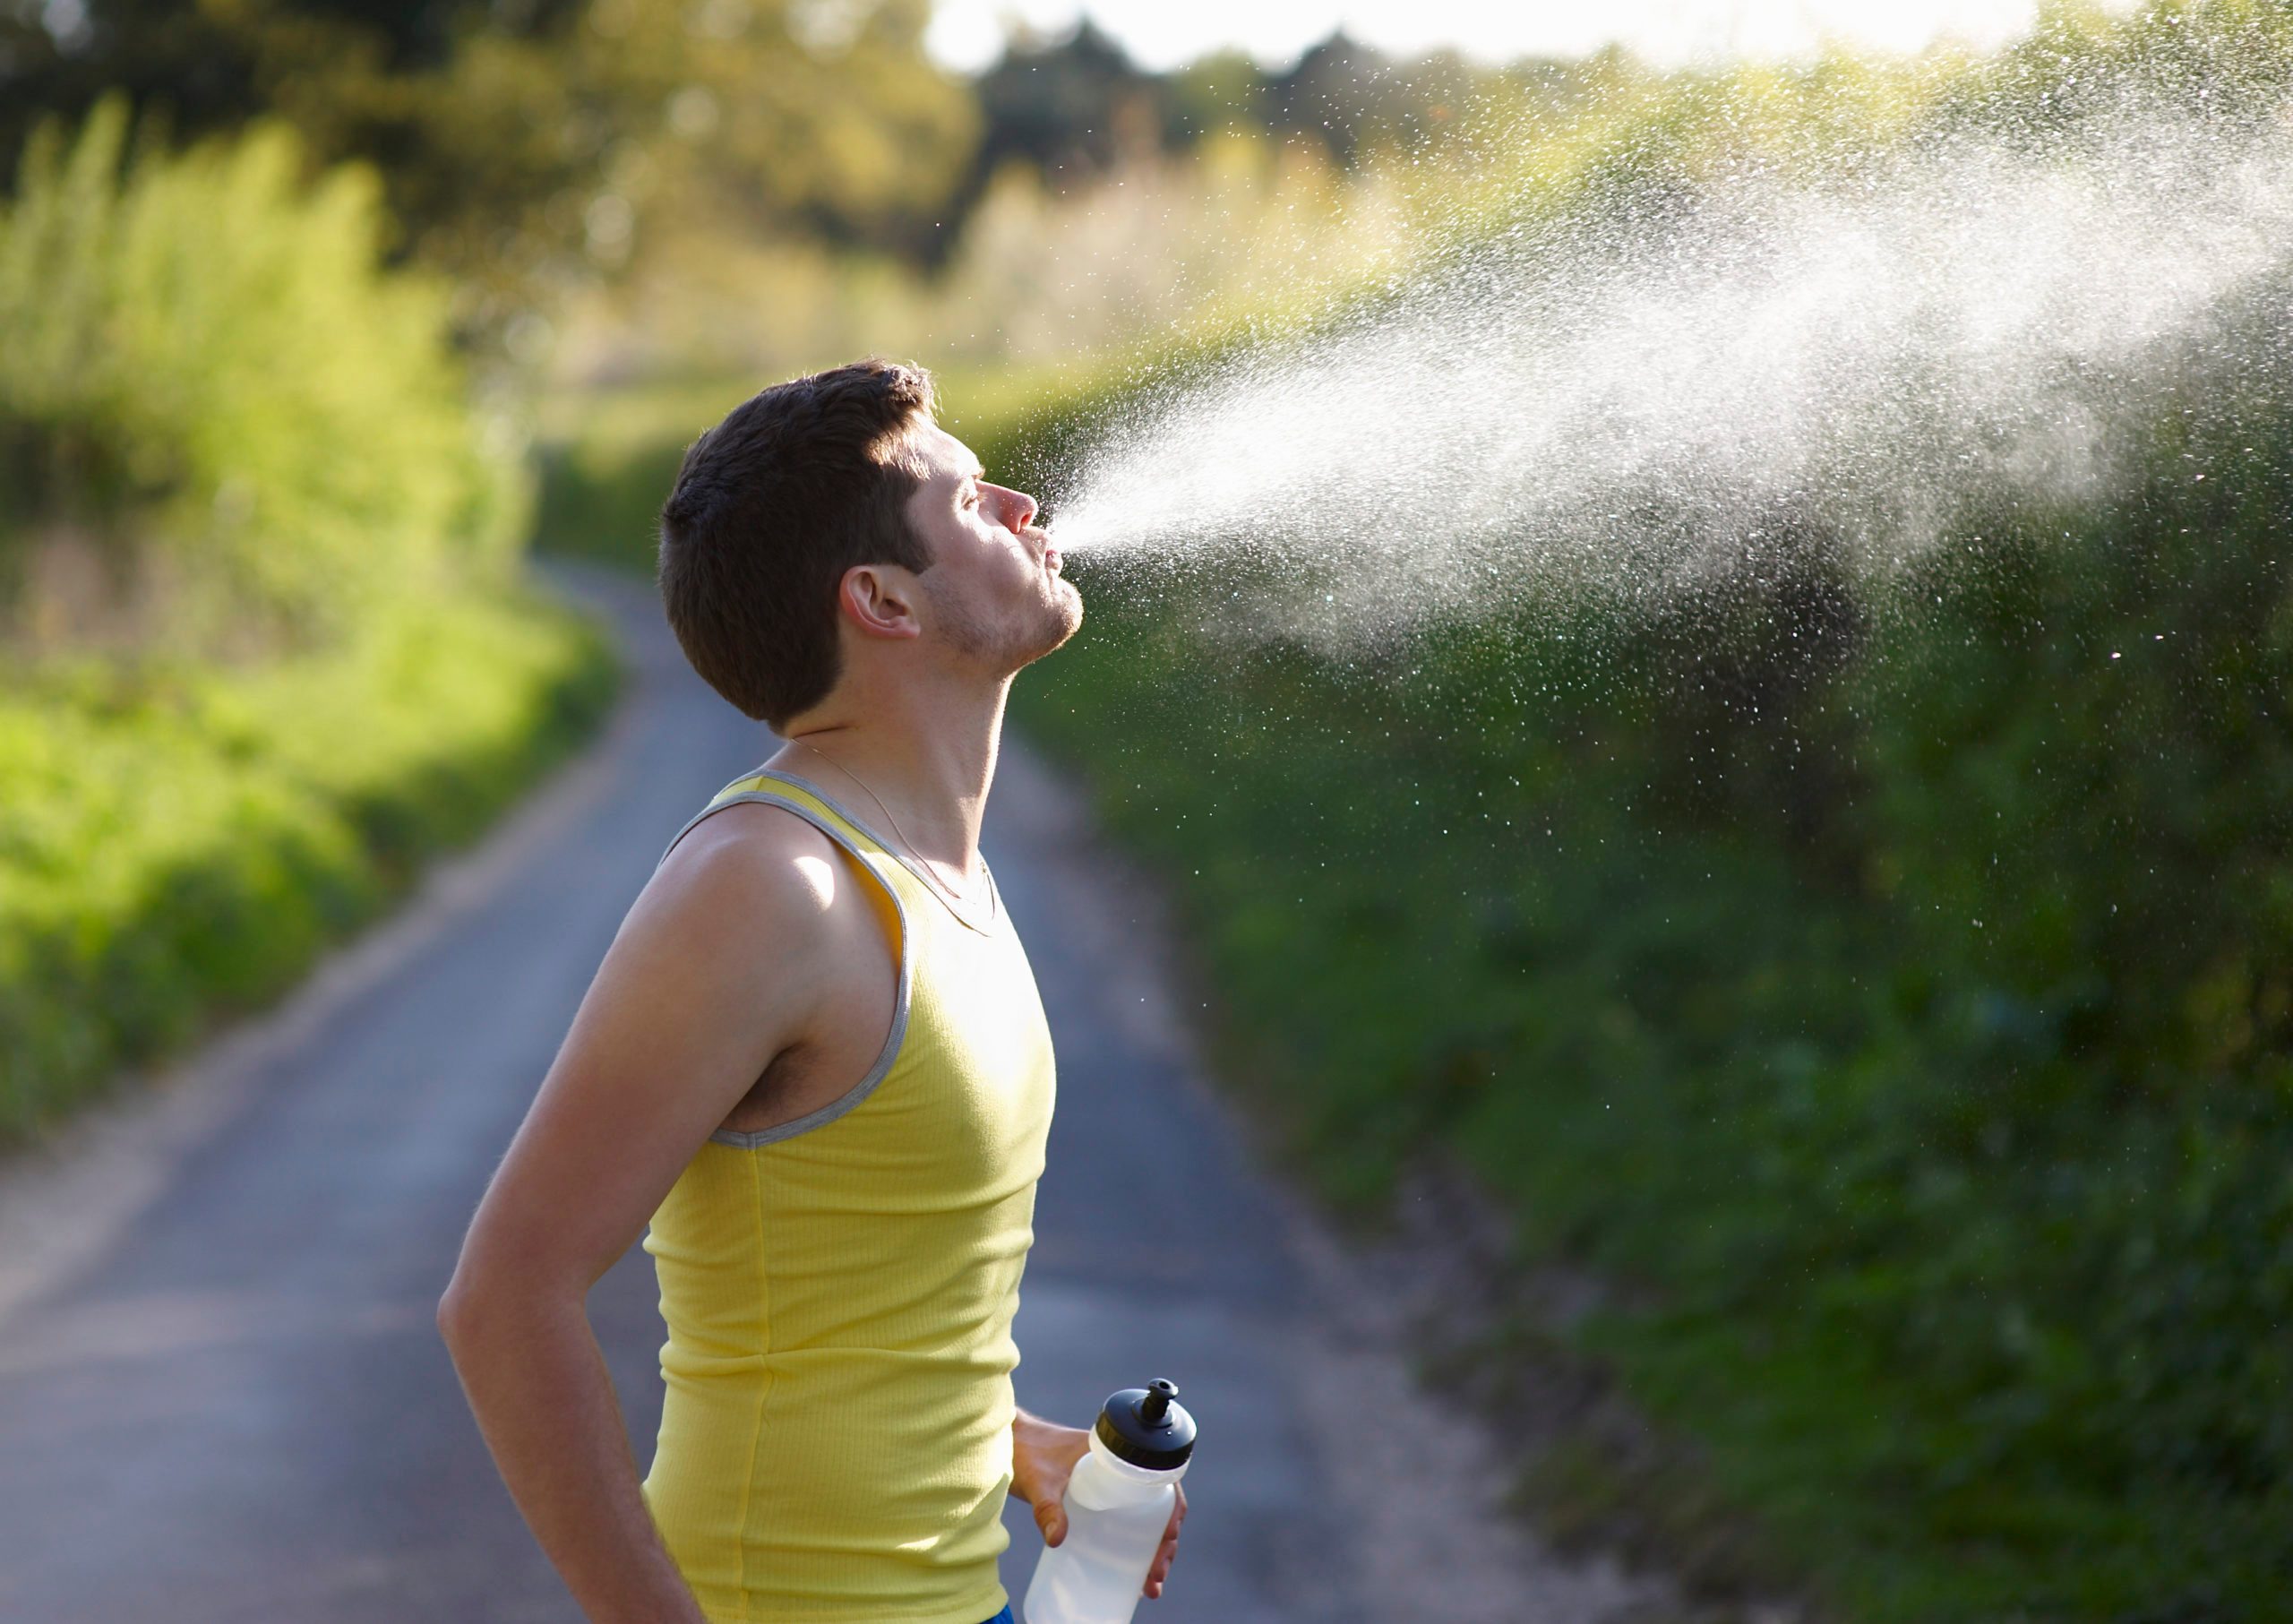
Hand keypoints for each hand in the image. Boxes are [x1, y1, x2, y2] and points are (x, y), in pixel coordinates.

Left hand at [1009, 1410, 1187, 1599]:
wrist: (1009, 1442)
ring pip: (1145, 1520)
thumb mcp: (1038, 1481)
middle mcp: (1119, 1470)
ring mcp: (1109, 1487)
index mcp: (1117, 1454)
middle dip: (1164, 1544)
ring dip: (1152, 1550)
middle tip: (1156, 1574)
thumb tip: (1058, 1540)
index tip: (1169, 1538)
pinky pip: (1125, 1524)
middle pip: (1158, 1508)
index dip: (1173, 1511)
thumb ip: (1047, 1508)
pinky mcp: (1096, 1502)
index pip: (1159, 1481)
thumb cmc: (1025, 1451)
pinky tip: (1130, 1575)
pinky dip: (1134, 1548)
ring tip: (1150, 1584)